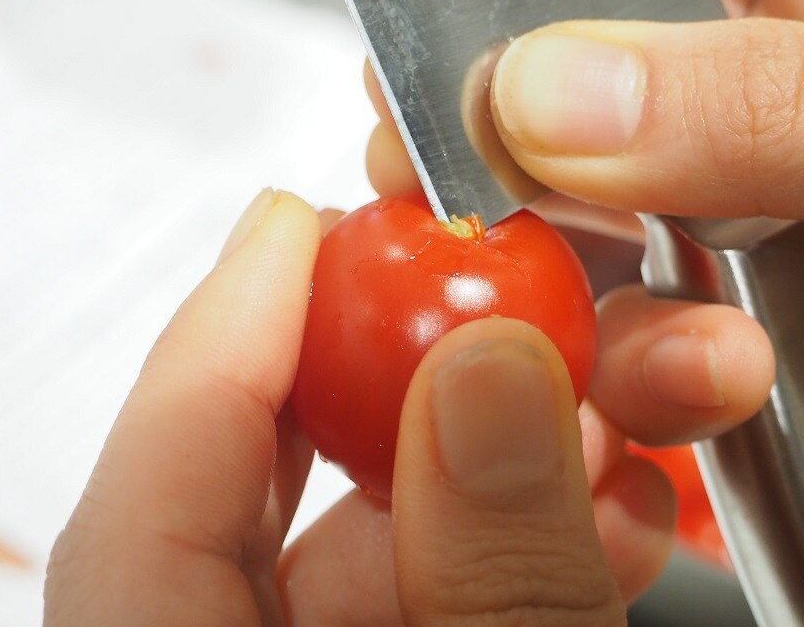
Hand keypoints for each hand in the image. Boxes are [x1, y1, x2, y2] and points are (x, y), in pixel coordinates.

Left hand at [47, 189, 719, 624]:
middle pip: (301, 480)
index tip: (295, 217)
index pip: (157, 481)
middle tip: (516, 287)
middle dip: (438, 363)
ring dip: (536, 446)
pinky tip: (628, 500)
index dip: (229, 327)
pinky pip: (467, 586)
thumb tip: (490, 375)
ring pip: (413, 527)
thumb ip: (494, 574)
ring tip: (646, 389)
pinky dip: (548, 531)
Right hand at [366, 0, 803, 581]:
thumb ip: (773, 102)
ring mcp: (763, 206)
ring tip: (600, 294)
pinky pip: (632, 320)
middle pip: (606, 41)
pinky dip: (628, 356)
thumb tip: (556, 91)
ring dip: (575, 251)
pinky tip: (689, 377)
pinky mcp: (743, 326)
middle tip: (469, 135)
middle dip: (530, 99)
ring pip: (594, 195)